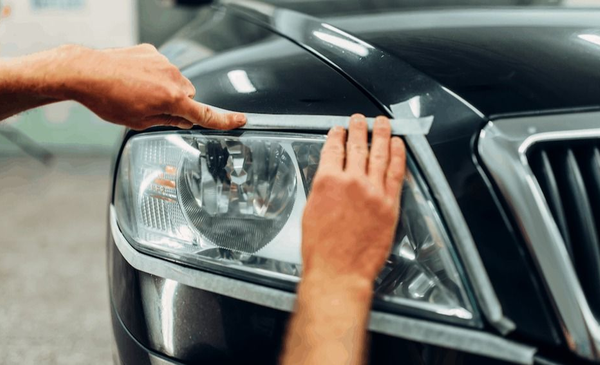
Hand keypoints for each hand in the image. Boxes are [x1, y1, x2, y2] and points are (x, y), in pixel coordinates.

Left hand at [53, 44, 245, 129]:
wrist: (85, 72)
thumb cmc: (108, 99)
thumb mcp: (139, 122)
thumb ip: (167, 121)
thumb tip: (183, 120)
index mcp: (172, 99)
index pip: (205, 114)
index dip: (225, 120)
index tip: (241, 120)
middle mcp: (173, 78)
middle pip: (189, 96)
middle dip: (178, 104)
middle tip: (154, 110)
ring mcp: (163, 62)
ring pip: (176, 81)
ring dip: (165, 89)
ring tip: (138, 93)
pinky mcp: (152, 52)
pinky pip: (162, 67)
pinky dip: (154, 75)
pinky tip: (134, 79)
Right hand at [301, 114, 405, 289]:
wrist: (339, 272)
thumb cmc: (322, 249)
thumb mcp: (311, 211)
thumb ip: (323, 189)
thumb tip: (331, 177)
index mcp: (327, 181)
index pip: (333, 148)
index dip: (337, 135)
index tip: (339, 129)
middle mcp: (351, 181)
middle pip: (357, 146)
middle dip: (358, 128)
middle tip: (360, 119)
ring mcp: (373, 191)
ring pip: (379, 153)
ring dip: (381, 134)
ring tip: (382, 122)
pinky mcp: (390, 204)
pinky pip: (396, 172)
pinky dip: (398, 155)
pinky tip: (399, 144)